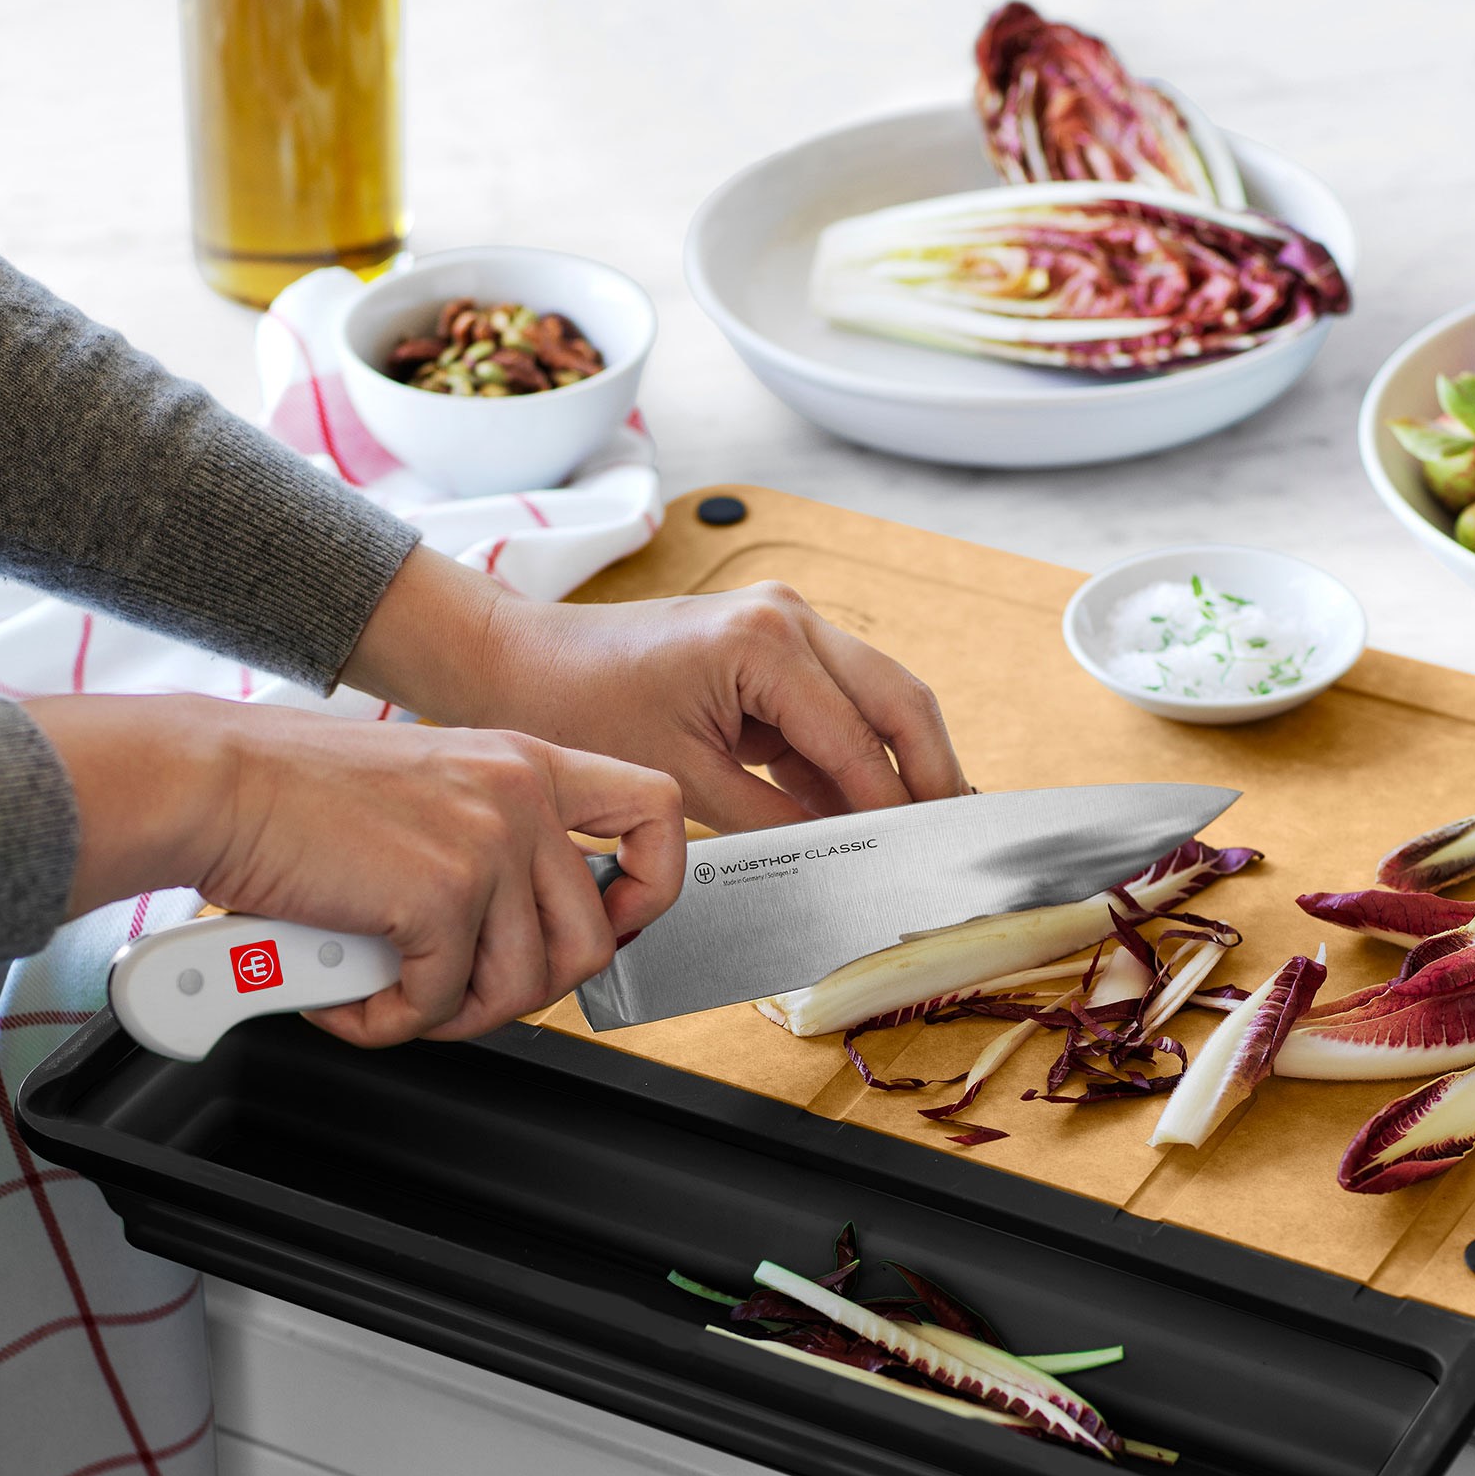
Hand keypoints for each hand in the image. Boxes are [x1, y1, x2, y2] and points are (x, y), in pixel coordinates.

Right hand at [26, 694, 684, 1046]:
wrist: (218, 783)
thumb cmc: (298, 795)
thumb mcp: (433, 788)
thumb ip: (494, 840)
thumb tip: (530, 930)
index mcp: (529, 761)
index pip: (658, 814)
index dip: (649, 890)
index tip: (607, 927)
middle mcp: (522, 794)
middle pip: (591, 940)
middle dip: (524, 993)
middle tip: (456, 991)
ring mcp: (490, 841)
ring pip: (525, 986)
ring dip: (454, 1015)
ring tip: (392, 995)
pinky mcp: (442, 893)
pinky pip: (442, 1003)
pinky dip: (388, 1022)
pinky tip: (346, 997)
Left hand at [344, 550, 969, 830]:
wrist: (516, 663)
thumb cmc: (578, 706)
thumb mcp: (682, 781)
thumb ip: (776, 819)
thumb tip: (844, 852)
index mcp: (766, 642)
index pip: (859, 739)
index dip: (896, 805)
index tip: (924, 856)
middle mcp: (789, 619)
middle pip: (898, 700)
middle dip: (932, 771)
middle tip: (958, 836)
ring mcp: (784, 628)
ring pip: (878, 701)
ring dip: (899, 764)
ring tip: (925, 830)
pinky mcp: (771, 651)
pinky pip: (835, 708)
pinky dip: (854, 758)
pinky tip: (867, 810)